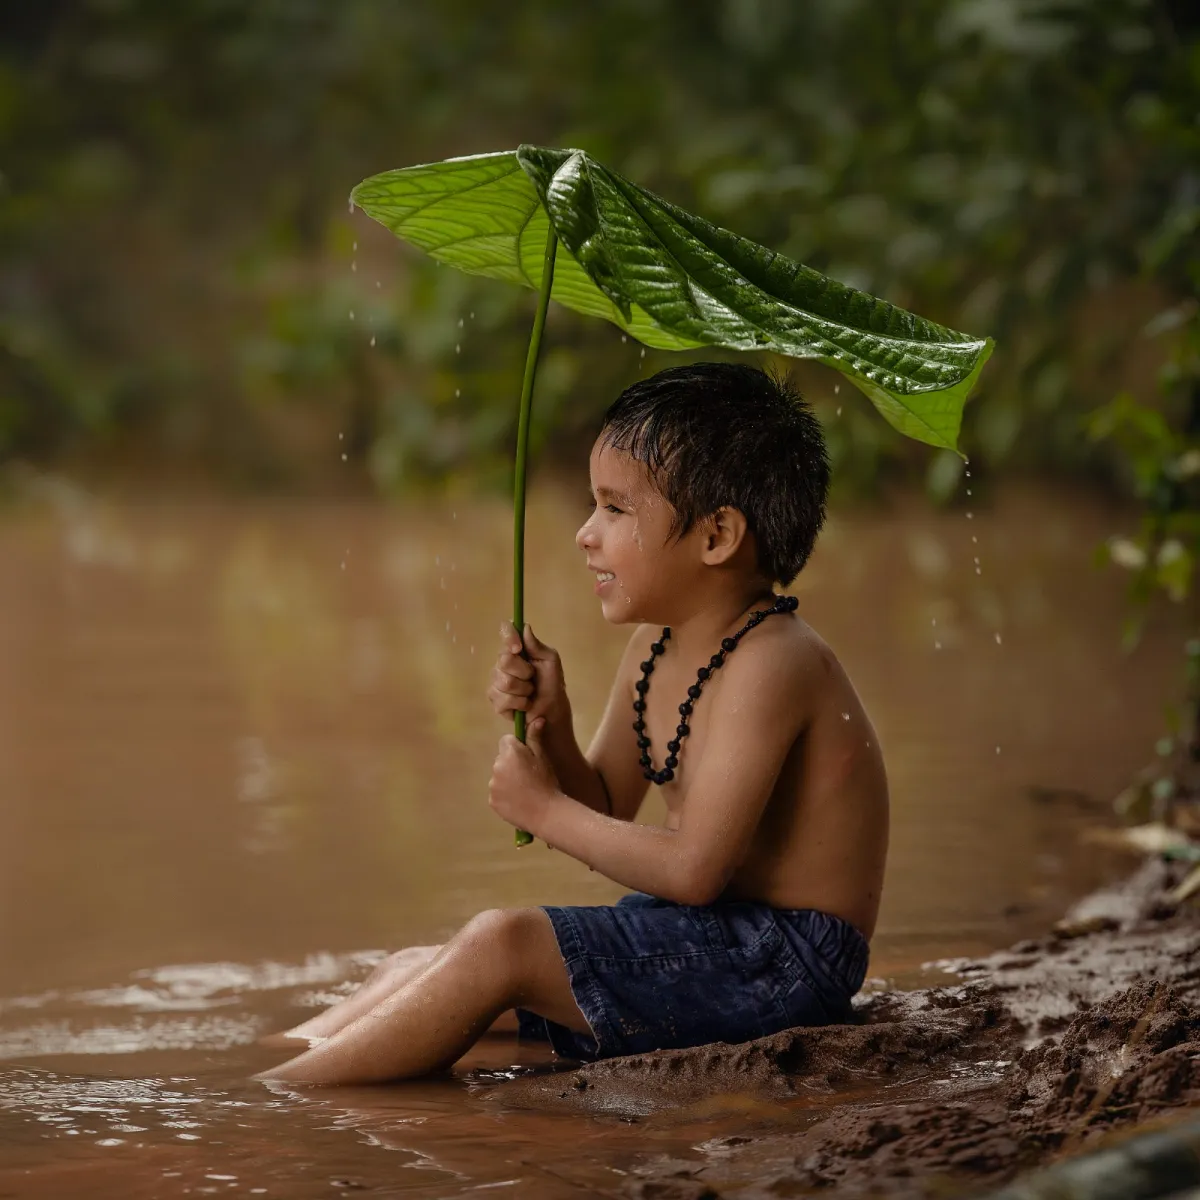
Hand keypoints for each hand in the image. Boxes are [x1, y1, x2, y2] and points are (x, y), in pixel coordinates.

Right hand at [487, 621, 569, 726]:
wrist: (552, 710)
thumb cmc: (552, 683)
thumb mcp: (550, 661)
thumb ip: (537, 646)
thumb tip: (525, 627)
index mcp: (517, 649)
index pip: (506, 632)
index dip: (509, 637)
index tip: (517, 648)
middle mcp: (503, 663)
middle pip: (504, 660)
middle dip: (524, 672)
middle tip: (532, 678)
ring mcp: (496, 682)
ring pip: (504, 682)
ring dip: (524, 690)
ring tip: (530, 693)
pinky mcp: (496, 701)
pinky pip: (503, 700)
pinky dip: (520, 703)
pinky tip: (524, 705)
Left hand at [488, 717, 561, 833]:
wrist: (546, 814)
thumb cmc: (547, 782)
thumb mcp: (543, 758)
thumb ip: (535, 737)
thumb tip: (537, 719)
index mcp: (510, 753)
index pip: (506, 741)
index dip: (517, 747)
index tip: (528, 758)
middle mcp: (497, 766)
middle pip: (501, 759)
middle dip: (511, 763)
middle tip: (529, 775)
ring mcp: (493, 785)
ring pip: (499, 776)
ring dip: (508, 779)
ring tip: (526, 790)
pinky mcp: (492, 801)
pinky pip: (497, 793)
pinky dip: (505, 795)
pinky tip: (520, 800)